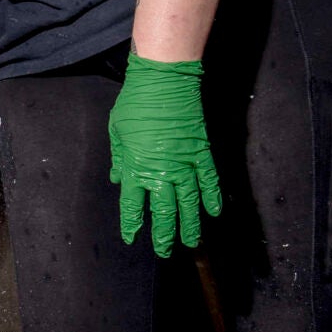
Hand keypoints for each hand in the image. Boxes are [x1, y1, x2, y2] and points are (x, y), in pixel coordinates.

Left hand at [107, 53, 223, 257]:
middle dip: (164, 234)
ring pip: (189, 203)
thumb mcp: (117, 130)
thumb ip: (119, 158)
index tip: (132, 238)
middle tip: (165, 251)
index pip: (133, 205)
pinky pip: (210, 181)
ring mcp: (184, 163)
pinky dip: (213, 197)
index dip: (133, 224)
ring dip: (190, 225)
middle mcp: (161, 171)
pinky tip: (214, 213)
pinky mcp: (201, 152)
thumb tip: (116, 178)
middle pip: (163, 211)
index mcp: (136, 167)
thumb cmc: (135, 103)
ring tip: (191, 243)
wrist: (164, 81)